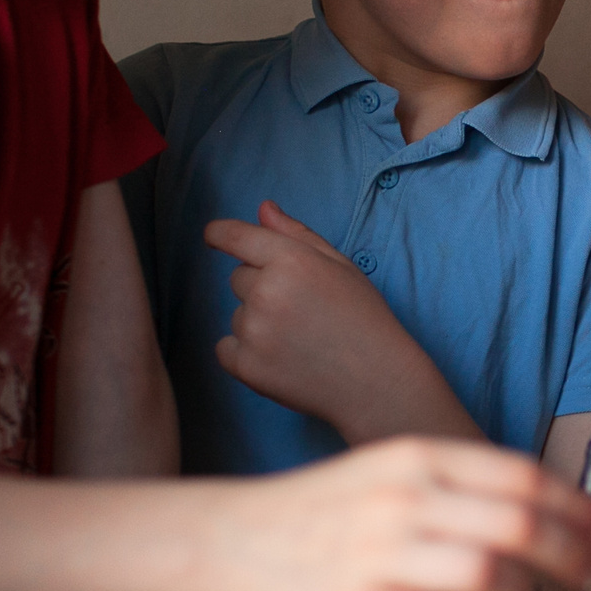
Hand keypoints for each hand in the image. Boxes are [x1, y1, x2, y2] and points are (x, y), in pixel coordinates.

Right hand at [202, 438, 590, 590]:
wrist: (219, 539)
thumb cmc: (316, 511)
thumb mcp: (384, 471)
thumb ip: (453, 483)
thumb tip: (534, 504)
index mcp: (416, 460)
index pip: (522, 476)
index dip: (576, 508)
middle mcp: (404, 500)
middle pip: (522, 525)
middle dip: (573, 557)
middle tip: (589, 583)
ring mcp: (380, 556)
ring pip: (491, 577)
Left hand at [205, 203, 465, 440]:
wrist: (377, 382)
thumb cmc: (364, 319)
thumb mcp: (341, 266)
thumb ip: (298, 234)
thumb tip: (263, 208)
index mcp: (291, 260)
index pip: (236, 236)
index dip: (220, 233)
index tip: (213, 235)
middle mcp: (266, 292)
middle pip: (238, 278)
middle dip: (261, 287)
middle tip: (301, 310)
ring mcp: (254, 331)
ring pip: (237, 315)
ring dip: (258, 323)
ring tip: (300, 340)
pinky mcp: (246, 366)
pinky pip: (226, 349)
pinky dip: (246, 354)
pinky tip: (282, 359)